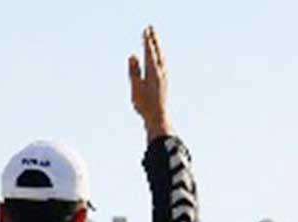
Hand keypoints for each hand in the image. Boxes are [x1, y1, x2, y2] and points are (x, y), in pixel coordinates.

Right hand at [129, 25, 171, 139]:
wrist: (158, 118)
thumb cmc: (145, 105)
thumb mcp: (136, 88)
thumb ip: (134, 70)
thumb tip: (133, 55)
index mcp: (153, 72)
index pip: (149, 52)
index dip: (147, 41)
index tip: (145, 31)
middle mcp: (161, 72)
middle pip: (157, 52)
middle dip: (153, 40)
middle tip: (151, 29)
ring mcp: (164, 77)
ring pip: (161, 57)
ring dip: (157, 47)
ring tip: (155, 39)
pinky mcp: (165, 82)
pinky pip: (163, 64)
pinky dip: (160, 56)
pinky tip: (159, 58)